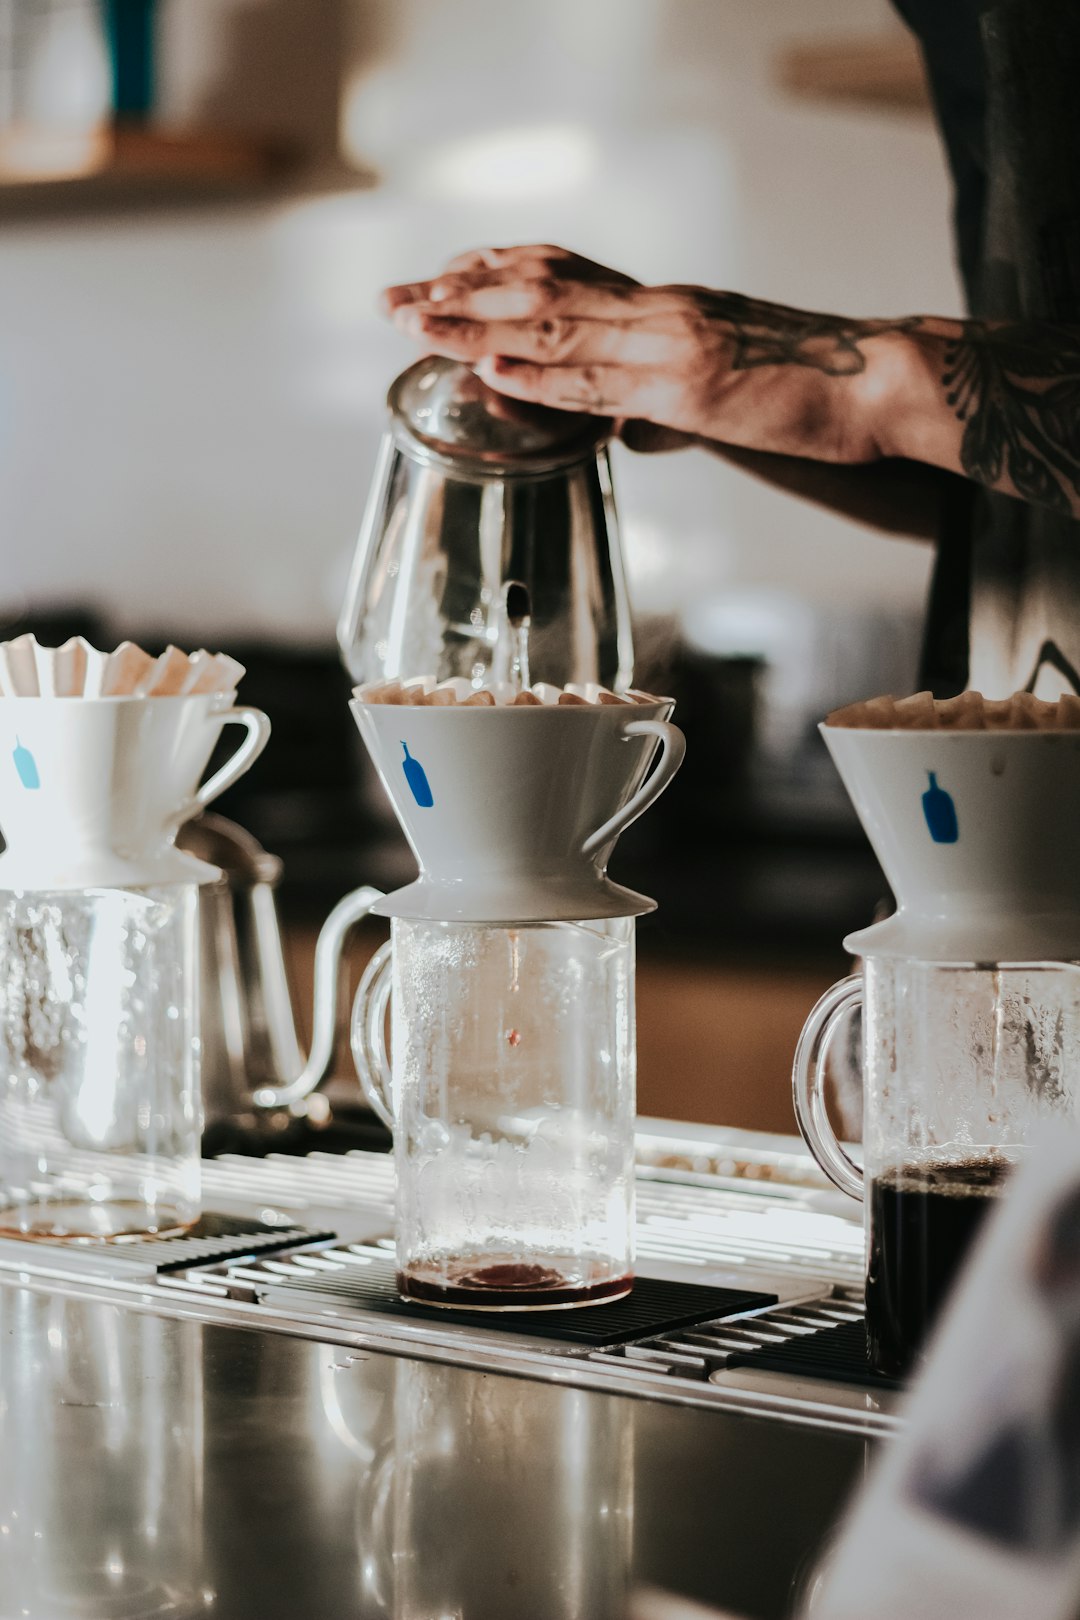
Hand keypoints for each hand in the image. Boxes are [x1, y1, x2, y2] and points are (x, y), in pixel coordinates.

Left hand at [382, 243, 910, 464]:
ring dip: (478, 326)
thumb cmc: (809, 387)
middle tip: (391, 302)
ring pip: (556, 326)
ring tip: (415, 325)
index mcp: (663, 305)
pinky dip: (543, 377)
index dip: (489, 275)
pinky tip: (494, 373)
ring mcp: (672, 343)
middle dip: (457, 295)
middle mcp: (658, 309)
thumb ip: (668, 405)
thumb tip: (628, 431)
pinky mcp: (692, 385)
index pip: (559, 274)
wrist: (877, 382)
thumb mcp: (724, 388)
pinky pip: (604, 380)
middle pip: (538, 289)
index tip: (435, 282)